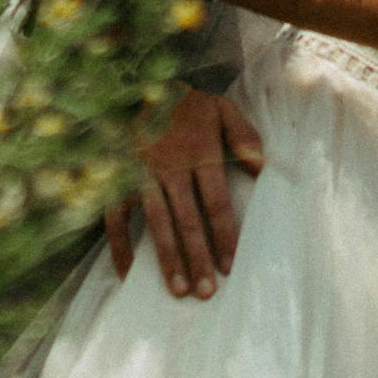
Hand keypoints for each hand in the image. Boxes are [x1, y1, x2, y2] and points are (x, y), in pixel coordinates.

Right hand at [105, 91, 264, 299]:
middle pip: (186, 219)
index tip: (229, 266)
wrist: (132, 85)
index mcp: (197, 152)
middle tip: (206, 292)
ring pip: (155, 222)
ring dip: (166, 257)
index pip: (214, 201)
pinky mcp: (116, 178)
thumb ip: (243, 136)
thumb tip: (261, 168)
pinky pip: (116, 216)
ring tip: (177, 290)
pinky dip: (120, 245)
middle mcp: (168, 167)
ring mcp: (139, 174)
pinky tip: (129, 273)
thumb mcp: (220, 108)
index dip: (223, 235)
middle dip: (197, 257)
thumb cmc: (183, 103)